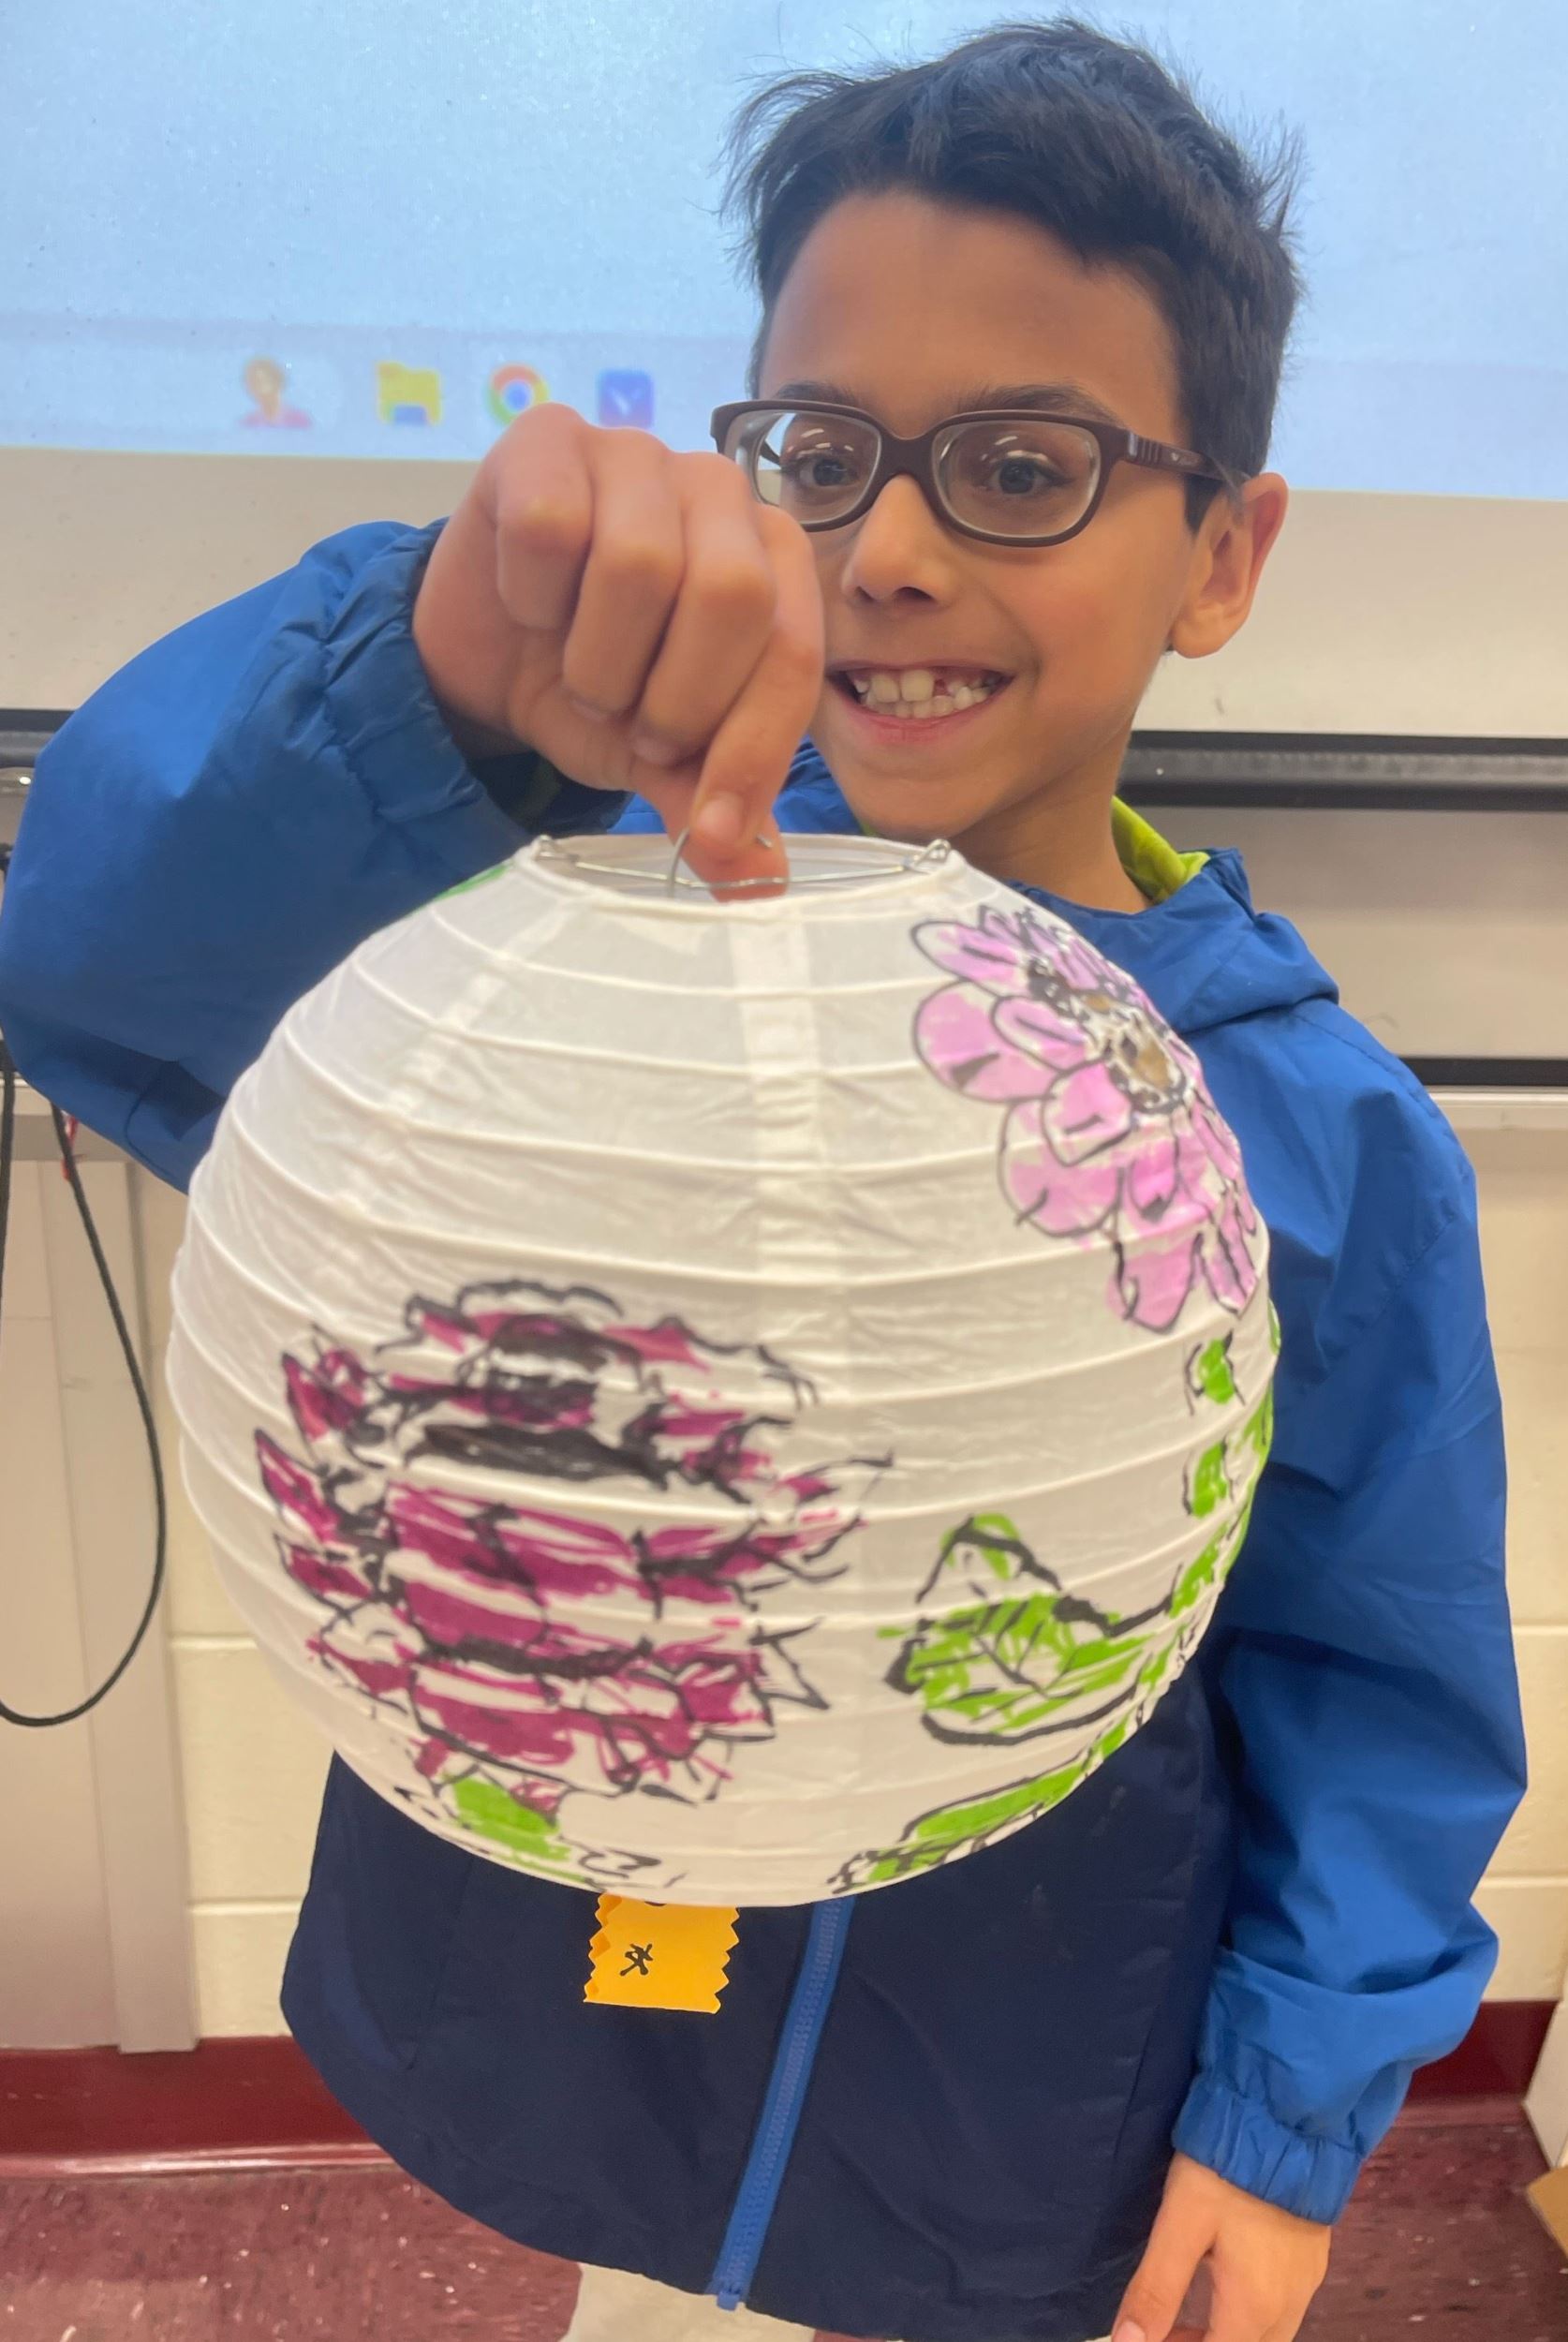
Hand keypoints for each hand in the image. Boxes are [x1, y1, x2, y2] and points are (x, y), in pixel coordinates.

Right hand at [411, 402, 824, 893]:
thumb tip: (759, 883)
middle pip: (730, 595)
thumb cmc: (596, 688)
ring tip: (580, 670)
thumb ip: (712, 804)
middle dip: (673, 696)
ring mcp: (633, 451)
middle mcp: (718, 488)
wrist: (483, 655)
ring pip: (636, 566)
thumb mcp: (660, 760)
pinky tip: (528, 605)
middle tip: (631, 723)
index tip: (707, 831)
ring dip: (597, 659)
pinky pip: (549, 527)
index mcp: (774, 559)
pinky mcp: (545, 437)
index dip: (751, 751)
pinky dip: (532, 597)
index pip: (792, 652)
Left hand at [1111, 2151, 1331, 2341]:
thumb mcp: (1180, 2224)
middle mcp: (1288, 2307)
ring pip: (1270, 2336)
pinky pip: (1284, 2309)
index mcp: (1254, 2309)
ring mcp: (1306, 2283)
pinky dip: (1253, 2315)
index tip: (1153, 2336)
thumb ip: (1155, 2288)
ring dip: (1231, 2335)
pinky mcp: (1313, 2258)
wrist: (1286, 2121)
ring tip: (1191, 2310)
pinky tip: (1228, 2281)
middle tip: (1166, 2326)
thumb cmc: (1225, 2173)